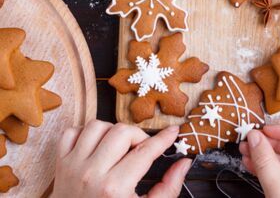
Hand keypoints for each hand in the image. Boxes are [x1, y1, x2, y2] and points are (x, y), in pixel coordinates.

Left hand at [52, 120, 190, 197]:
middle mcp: (92, 173)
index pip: (146, 151)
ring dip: (112, 131)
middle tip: (142, 148)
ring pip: (96, 126)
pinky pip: (71, 132)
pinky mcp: (60, 163)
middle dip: (138, 136)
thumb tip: (184, 163)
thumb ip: (168, 188)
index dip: (164, 138)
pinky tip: (97, 145)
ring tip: (119, 146)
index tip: (173, 131)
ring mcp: (73, 166)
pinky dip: (85, 133)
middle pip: (122, 131)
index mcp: (115, 188)